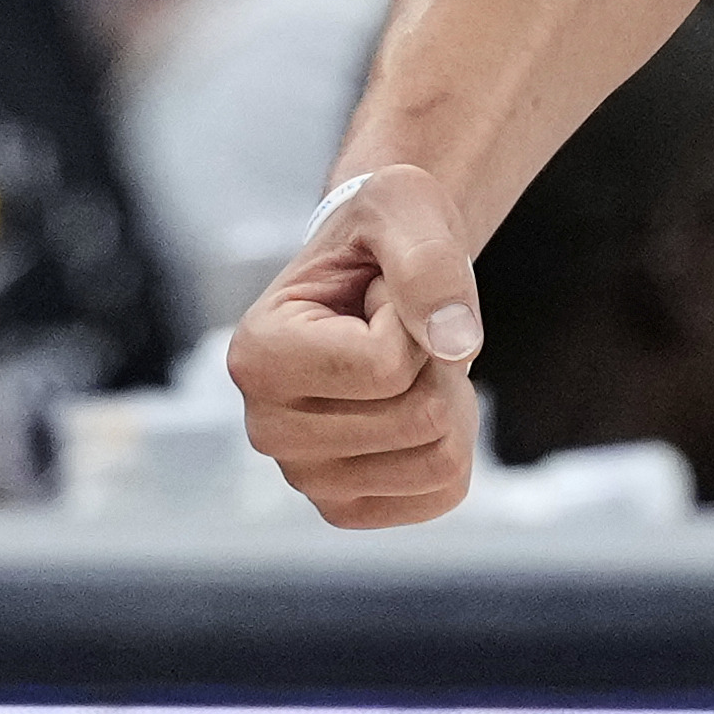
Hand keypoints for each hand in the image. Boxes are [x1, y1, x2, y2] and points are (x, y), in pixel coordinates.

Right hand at [232, 168, 484, 526]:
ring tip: (408, 360)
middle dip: (438, 358)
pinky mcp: (347, 506)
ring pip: (441, 459)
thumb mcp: (403, 207)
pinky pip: (445, 491)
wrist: (375, 268)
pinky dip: (457, 437)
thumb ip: (428, 264)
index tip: (380, 292)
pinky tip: (413, 399)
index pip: (386, 366)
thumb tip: (456, 344)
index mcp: (257, 357)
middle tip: (403, 326)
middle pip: (420, 419)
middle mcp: (267, 431)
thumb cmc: (381, 231)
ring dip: (450, 395)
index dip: (415, 316)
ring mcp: (305, 478)